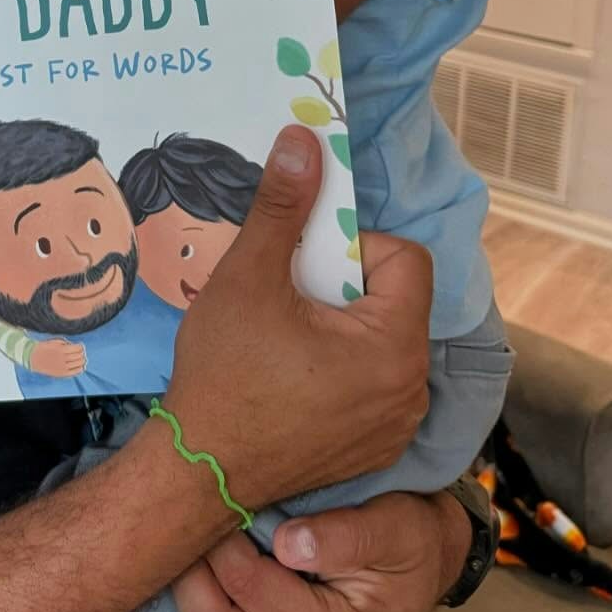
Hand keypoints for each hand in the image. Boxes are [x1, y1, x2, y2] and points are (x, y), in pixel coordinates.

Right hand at [30, 338, 87, 377]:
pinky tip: (80, 366)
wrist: (33, 358)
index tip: (80, 345)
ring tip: (82, 358)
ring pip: (79, 364)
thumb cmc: (45, 348)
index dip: (81, 346)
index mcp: (61, 349)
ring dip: (82, 360)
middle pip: (79, 356)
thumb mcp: (55, 341)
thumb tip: (78, 348)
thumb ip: (66, 344)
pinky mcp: (61, 374)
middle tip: (81, 351)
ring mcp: (62, 367)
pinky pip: (75, 372)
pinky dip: (80, 369)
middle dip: (82, 353)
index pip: (78, 348)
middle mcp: (62, 359)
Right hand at [160, 126, 431, 508]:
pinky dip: (342, 366)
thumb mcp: (247, 277)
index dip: (354, 246)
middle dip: (343, 285)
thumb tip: (304, 139)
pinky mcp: (376, 448)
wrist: (200, 472)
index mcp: (394, 347)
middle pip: (394, 299)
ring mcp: (396, 425)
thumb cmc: (224, 375)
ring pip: (383, 339)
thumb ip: (282, 206)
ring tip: (286, 336)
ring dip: (342, 324)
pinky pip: (374, 382)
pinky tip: (292, 375)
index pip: (406, 259)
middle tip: (287, 298)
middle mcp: (411, 390)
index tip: (303, 264)